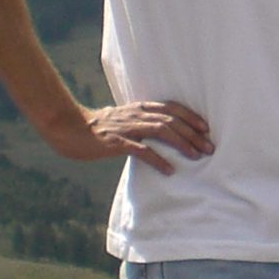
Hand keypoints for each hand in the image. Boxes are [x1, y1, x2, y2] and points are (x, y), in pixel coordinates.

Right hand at [47, 100, 213, 175]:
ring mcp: (126, 127)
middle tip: (209, 147)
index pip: (171, 108)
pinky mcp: (116, 142)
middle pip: (172, 120)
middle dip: (193, 134)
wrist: (69, 128)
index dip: (190, 116)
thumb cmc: (98, 128)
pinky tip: (169, 170)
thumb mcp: (123, 119)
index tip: (206, 128)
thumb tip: (162, 132)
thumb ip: (141, 122)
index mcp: (139, 108)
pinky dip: (158, 160)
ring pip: (161, 131)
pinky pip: (141, 150)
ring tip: (196, 156)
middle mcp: (136, 114)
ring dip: (182, 143)